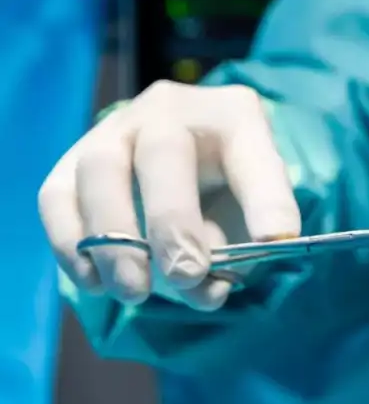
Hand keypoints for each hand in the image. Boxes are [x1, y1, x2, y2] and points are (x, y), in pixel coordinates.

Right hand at [39, 80, 300, 309]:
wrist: (190, 153)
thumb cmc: (231, 189)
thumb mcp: (253, 212)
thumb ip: (241, 249)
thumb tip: (206, 290)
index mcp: (235, 118)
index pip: (254, 156)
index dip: (266, 201)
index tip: (274, 242)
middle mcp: (171, 111)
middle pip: (163, 154)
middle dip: (172, 222)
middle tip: (185, 275)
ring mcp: (116, 128)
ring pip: (100, 170)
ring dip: (114, 238)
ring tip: (133, 291)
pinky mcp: (74, 158)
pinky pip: (58, 195)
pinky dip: (72, 242)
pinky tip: (95, 282)